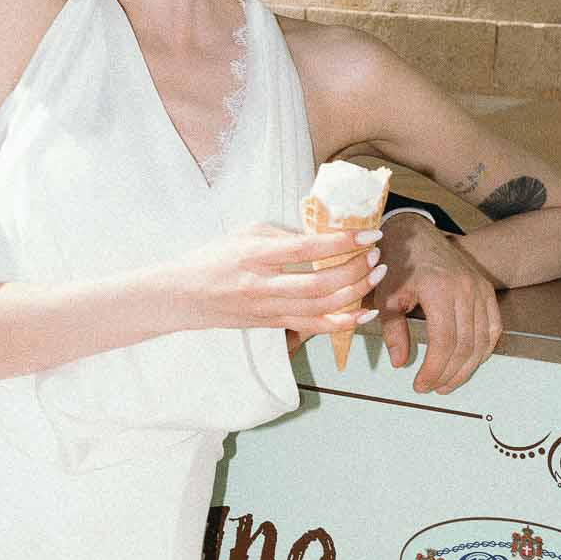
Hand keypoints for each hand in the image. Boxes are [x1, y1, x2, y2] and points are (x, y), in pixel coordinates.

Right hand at [169, 223, 387, 335]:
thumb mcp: (244, 234)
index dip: (342, 242)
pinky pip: (314, 326)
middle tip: (375, 254)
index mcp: (255, 256)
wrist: (185, 296)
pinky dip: (343, 322)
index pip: (307, 249)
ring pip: (322, 308)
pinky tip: (364, 313)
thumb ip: (282, 235)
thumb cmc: (213, 258)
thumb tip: (321, 237)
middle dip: (355, 269)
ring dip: (355, 291)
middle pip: (320, 283)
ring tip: (375, 274)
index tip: (368, 233)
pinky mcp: (273, 324)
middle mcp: (263, 285)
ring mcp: (269, 309)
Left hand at [375, 216, 500, 393]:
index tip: (420, 384)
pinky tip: (470, 363)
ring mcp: (479, 289)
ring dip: (467, 367)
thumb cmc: (396, 262)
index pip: (444, 341)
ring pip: (481, 340)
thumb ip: (393, 331)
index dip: (434, 369)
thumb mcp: (386, 296)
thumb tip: (400, 363)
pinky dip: (484, 349)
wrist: (414, 232)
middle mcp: (465, 289)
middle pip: (465, 345)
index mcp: (438, 289)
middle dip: (449, 373)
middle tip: (433, 387)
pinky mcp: (486, 289)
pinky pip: (493, 327)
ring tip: (449, 382)